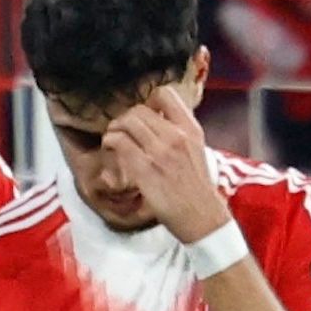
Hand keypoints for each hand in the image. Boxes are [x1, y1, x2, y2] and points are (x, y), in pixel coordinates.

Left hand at [101, 86, 233, 243]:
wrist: (201, 215)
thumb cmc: (196, 187)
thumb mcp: (196, 150)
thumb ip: (179, 133)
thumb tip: (159, 120)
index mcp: (190, 129)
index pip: (165, 95)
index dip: (147, 101)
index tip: (142, 115)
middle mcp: (175, 136)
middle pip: (138, 110)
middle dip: (124, 118)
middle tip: (120, 131)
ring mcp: (159, 152)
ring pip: (126, 123)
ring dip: (113, 130)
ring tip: (112, 141)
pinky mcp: (144, 169)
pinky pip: (119, 143)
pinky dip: (110, 143)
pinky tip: (110, 151)